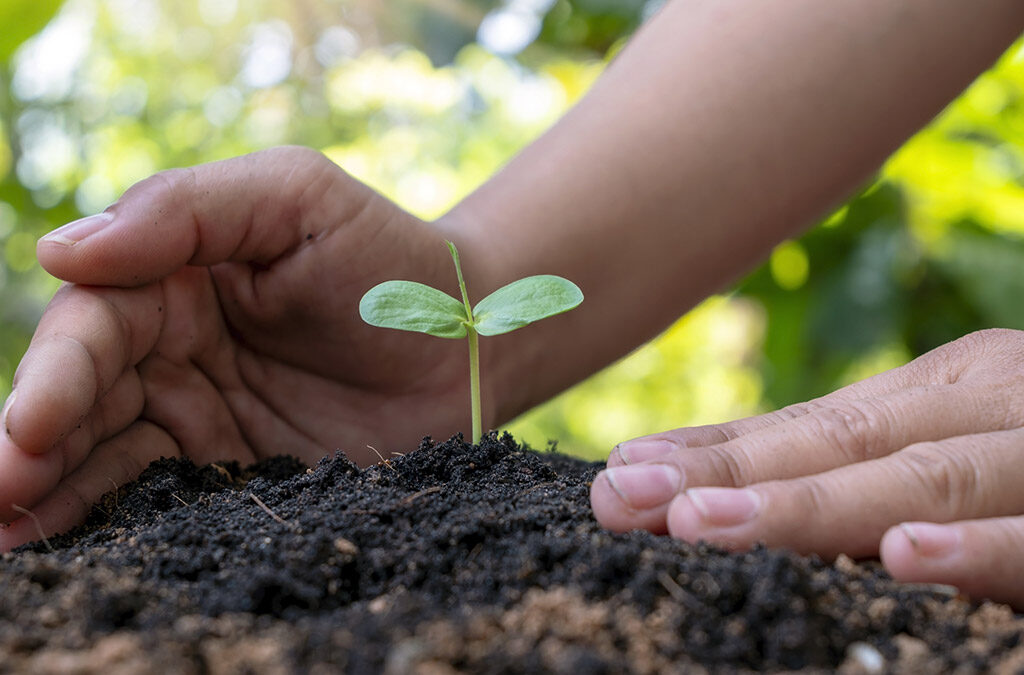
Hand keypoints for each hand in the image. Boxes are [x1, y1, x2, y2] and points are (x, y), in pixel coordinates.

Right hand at [0, 146, 478, 549]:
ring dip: (52, 495)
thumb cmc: (386, 256)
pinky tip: (72, 550)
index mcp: (172, 280)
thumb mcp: (294, 198)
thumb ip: (185, 209)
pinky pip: (167, 498)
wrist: (468, 338)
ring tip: (8, 538)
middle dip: (32, 447)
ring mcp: (202, 418)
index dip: (55, 377)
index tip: (28, 429)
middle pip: (82, 399)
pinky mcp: (238, 473)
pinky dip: (115, 522)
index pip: (94, 326)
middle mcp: (172, 352)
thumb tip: (59, 251)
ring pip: (107, 456)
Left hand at [591, 328, 1023, 607]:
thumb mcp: (944, 444)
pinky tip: (903, 561)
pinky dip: (979, 550)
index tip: (616, 476)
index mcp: (943, 394)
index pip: (806, 425)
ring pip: (928, 482)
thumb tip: (707, 488)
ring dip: (815, 507)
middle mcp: (991, 407)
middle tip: (627, 499)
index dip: (711, 450)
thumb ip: (854, 463)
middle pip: (844, 445)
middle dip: (731, 475)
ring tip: (707, 525)